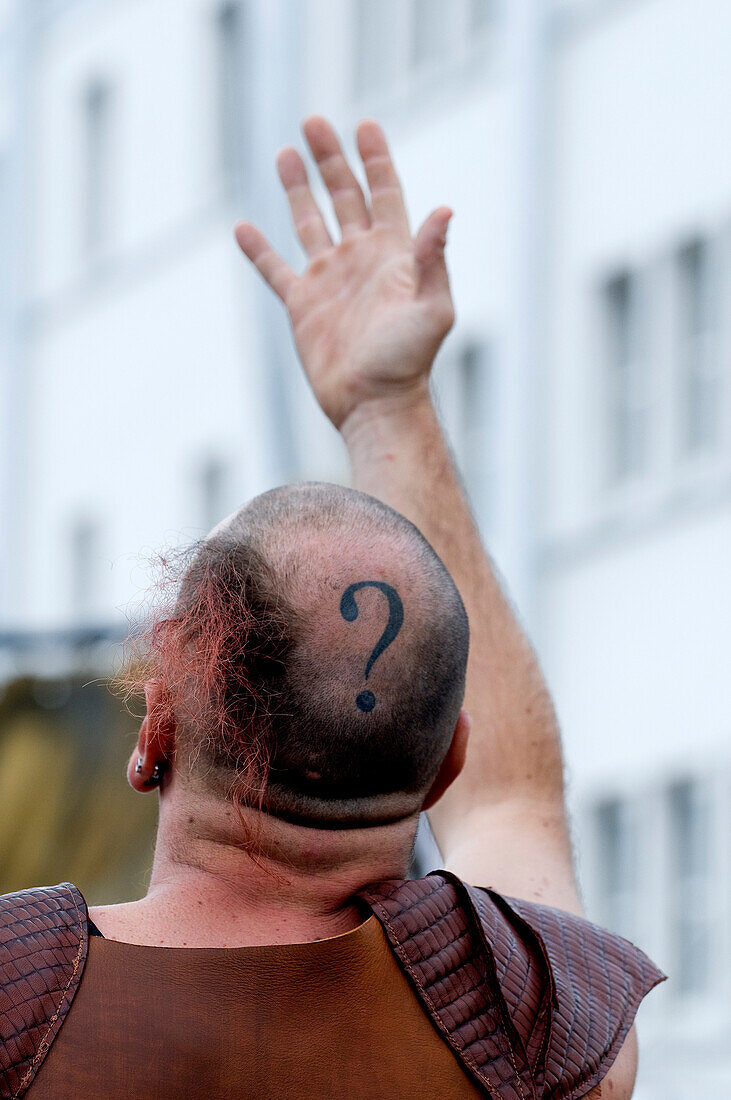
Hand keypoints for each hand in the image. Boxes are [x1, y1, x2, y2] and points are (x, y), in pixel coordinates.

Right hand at [234, 115, 454, 429]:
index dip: (375, 159)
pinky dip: (259, 251)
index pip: (385, 193)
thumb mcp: (432, 307)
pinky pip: (275, 270)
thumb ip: (433, 258)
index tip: (364, 126)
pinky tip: (243, 229)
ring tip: (285, 154)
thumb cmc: (409, 360)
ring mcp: (330, 280)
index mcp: (393, 254)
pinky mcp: (303, 306)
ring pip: (310, 222)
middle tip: (313, 123)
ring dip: (298, 189)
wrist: (374, 403)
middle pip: (344, 196)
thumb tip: (444, 208)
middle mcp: (360, 259)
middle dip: (330, 159)